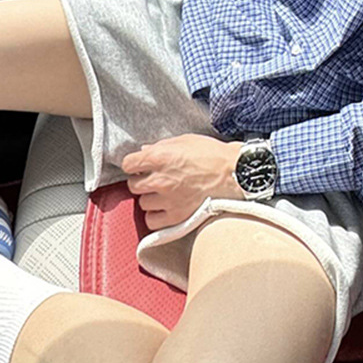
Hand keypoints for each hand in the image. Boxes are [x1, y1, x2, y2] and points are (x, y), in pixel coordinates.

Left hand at [122, 134, 245, 230]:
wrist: (234, 174)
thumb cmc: (212, 154)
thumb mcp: (184, 141)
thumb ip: (161, 146)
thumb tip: (144, 151)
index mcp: (159, 157)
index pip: (128, 164)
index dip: (134, 164)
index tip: (140, 166)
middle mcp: (159, 179)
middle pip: (133, 185)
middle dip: (142, 181)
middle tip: (154, 179)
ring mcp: (167, 199)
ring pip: (143, 203)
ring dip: (150, 199)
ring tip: (164, 194)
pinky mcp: (176, 216)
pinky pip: (152, 221)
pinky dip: (156, 216)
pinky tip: (165, 208)